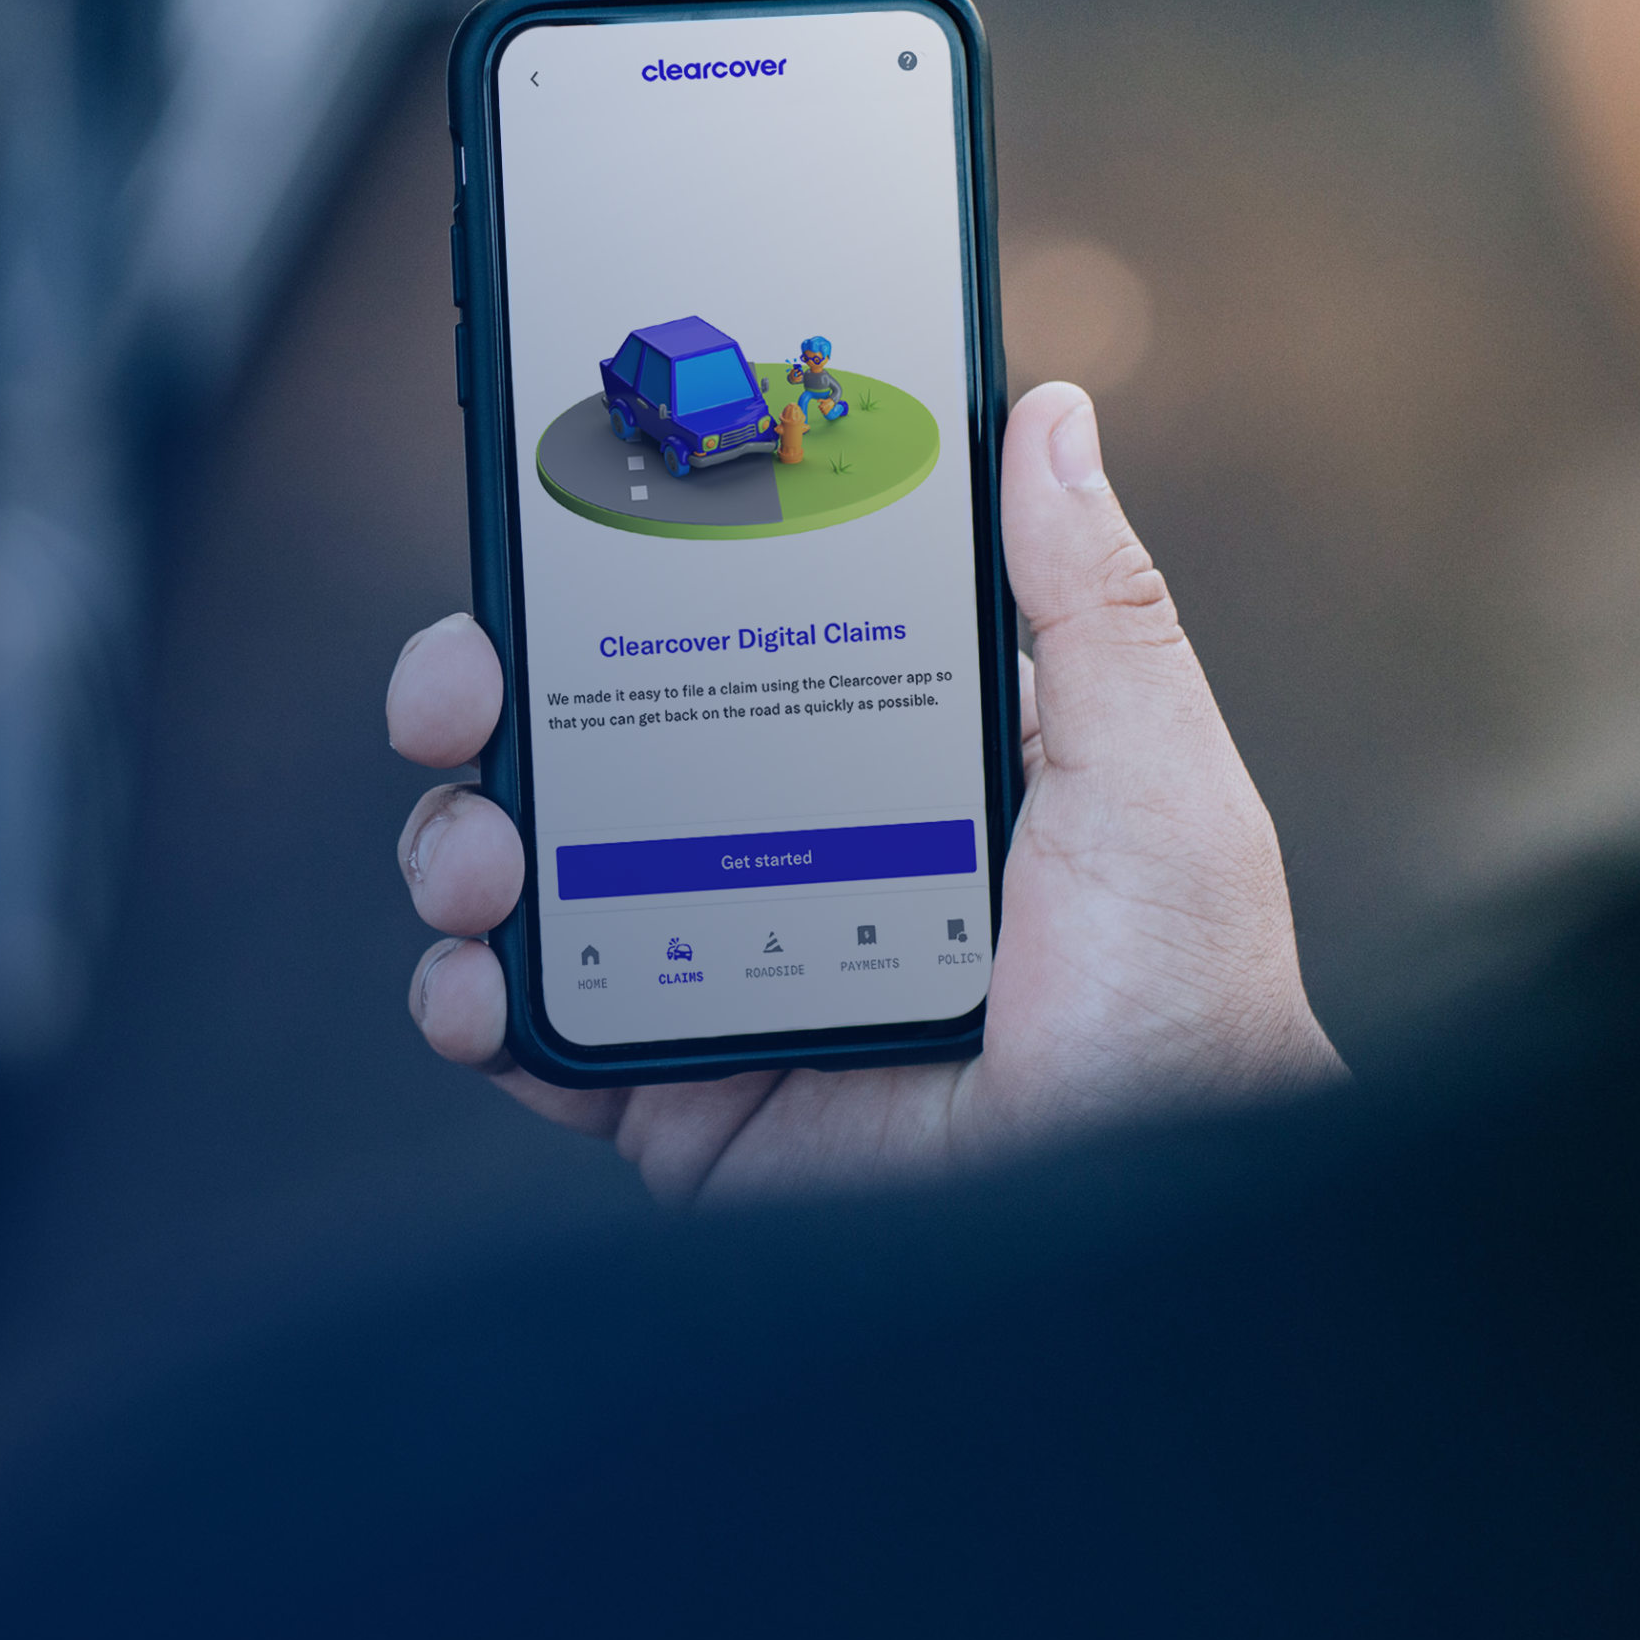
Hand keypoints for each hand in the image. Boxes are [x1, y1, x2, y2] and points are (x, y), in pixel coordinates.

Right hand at [389, 380, 1341, 1204]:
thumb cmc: (1181, 1007)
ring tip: (483, 864)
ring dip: (459, 846)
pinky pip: (530, 1038)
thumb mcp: (1149, 773)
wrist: (1149, 1217)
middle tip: (458, 696)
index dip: (601, 586)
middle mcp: (768, 852)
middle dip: (476, 700)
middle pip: (571, 743)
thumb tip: (1055, 422)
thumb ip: (1087, 602)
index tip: (545, 530)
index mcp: (866, 759)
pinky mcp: (671, 1093)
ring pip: (520, 877)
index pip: (702, 639)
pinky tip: (484, 986)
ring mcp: (707, 971)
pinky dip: (471, 1003)